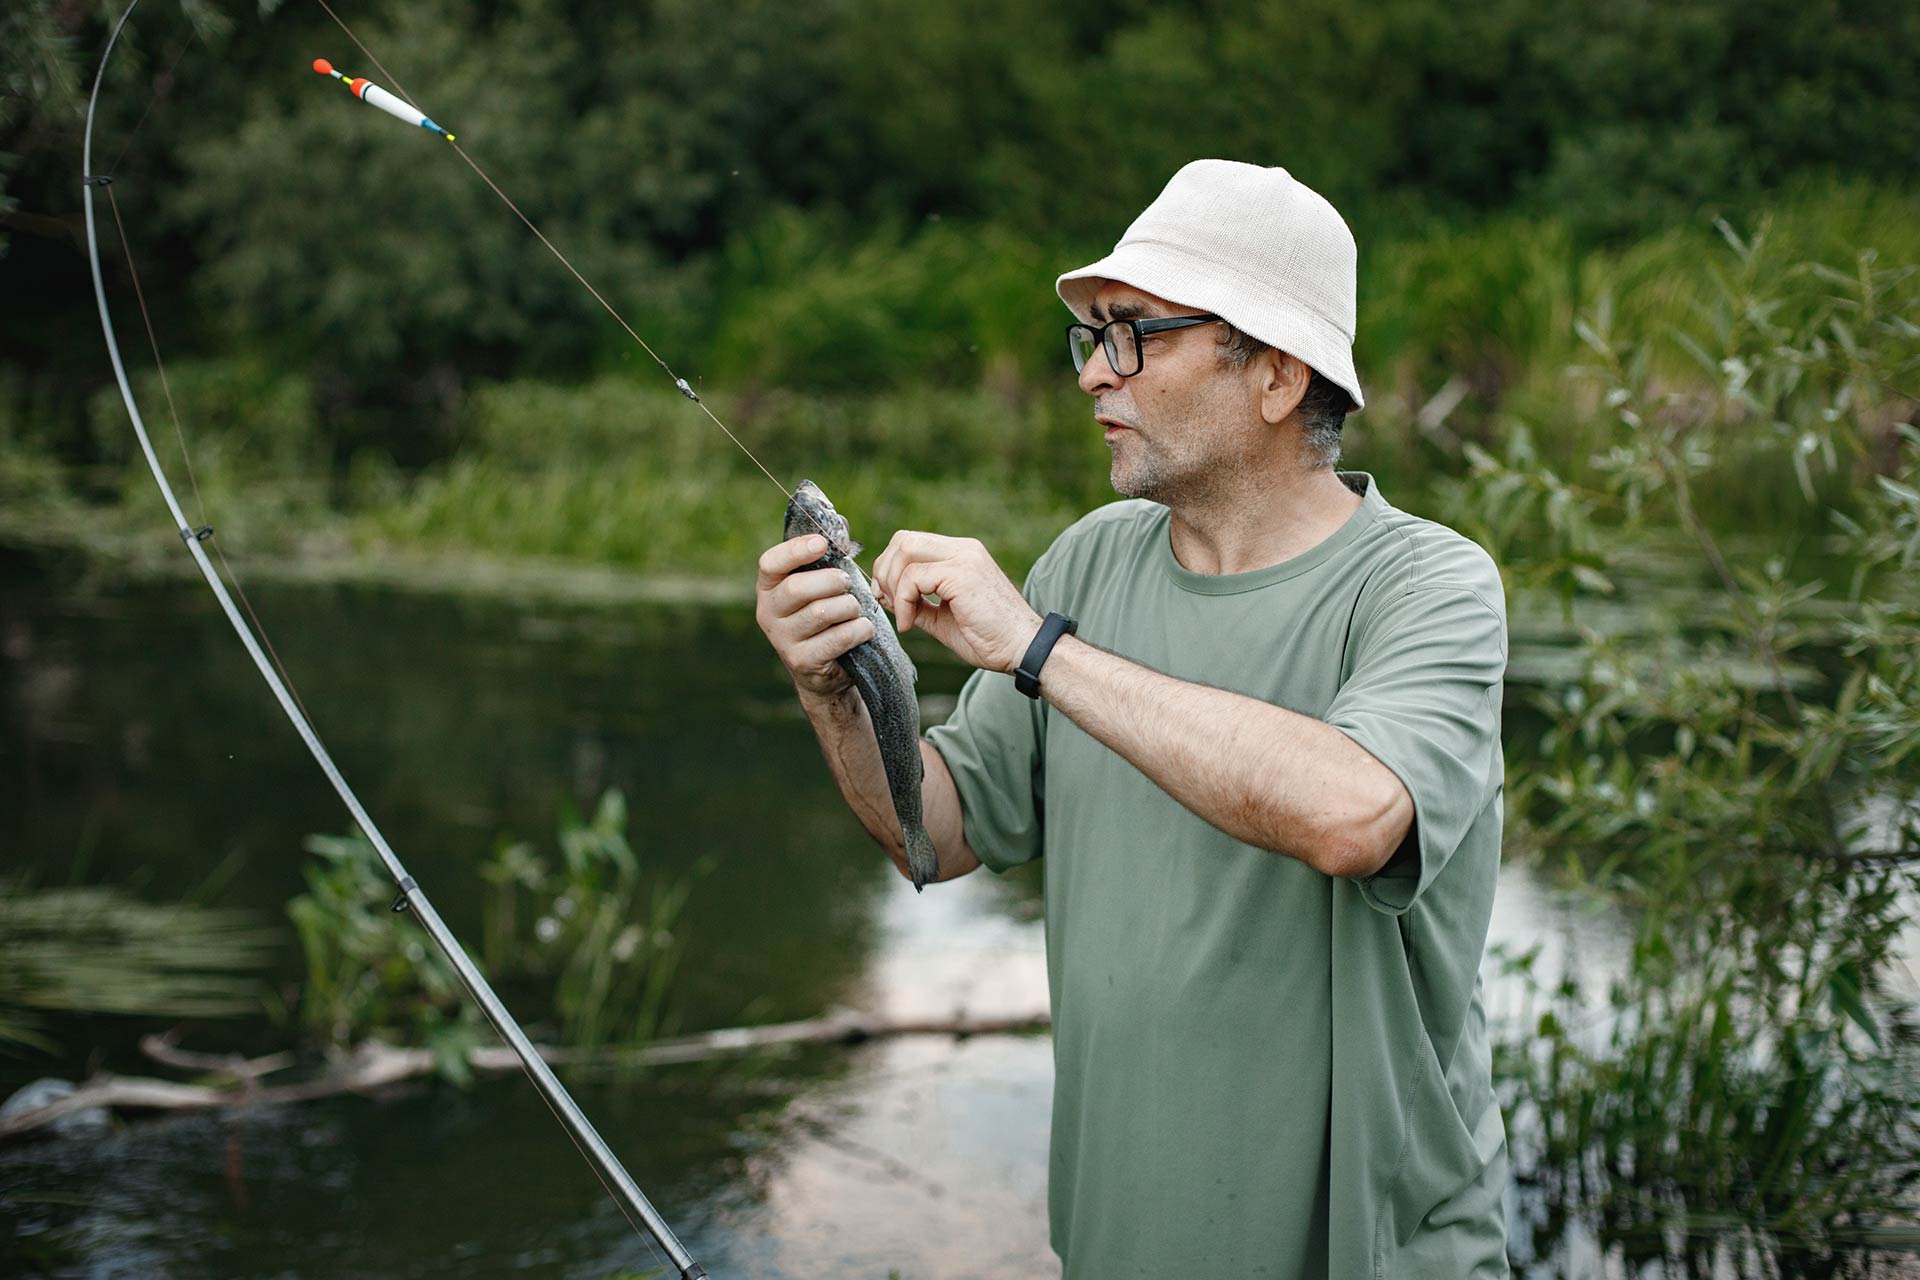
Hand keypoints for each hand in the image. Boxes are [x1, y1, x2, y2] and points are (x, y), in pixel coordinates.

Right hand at [755, 534, 874, 699]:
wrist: (824, 670)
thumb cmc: (825, 617)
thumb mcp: (822, 585)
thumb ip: (829, 555)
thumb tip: (842, 523)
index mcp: (768, 588)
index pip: (770, 563)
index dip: (795, 550)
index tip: (822, 544)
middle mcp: (768, 613)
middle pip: (797, 588)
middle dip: (832, 581)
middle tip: (848, 583)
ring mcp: (782, 640)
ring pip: (821, 613)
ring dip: (848, 607)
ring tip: (855, 608)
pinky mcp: (802, 661)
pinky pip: (837, 638)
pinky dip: (858, 630)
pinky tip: (863, 629)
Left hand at [871, 531, 1041, 672]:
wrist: (1024, 650)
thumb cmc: (989, 638)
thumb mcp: (942, 618)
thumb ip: (916, 602)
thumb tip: (885, 595)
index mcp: (961, 554)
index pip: (910, 542)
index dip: (889, 567)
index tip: (888, 599)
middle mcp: (963, 549)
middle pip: (902, 539)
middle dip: (885, 572)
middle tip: (889, 604)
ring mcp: (964, 558)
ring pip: (905, 552)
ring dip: (893, 587)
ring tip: (903, 616)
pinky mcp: (962, 574)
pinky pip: (914, 577)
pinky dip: (903, 602)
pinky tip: (910, 625)